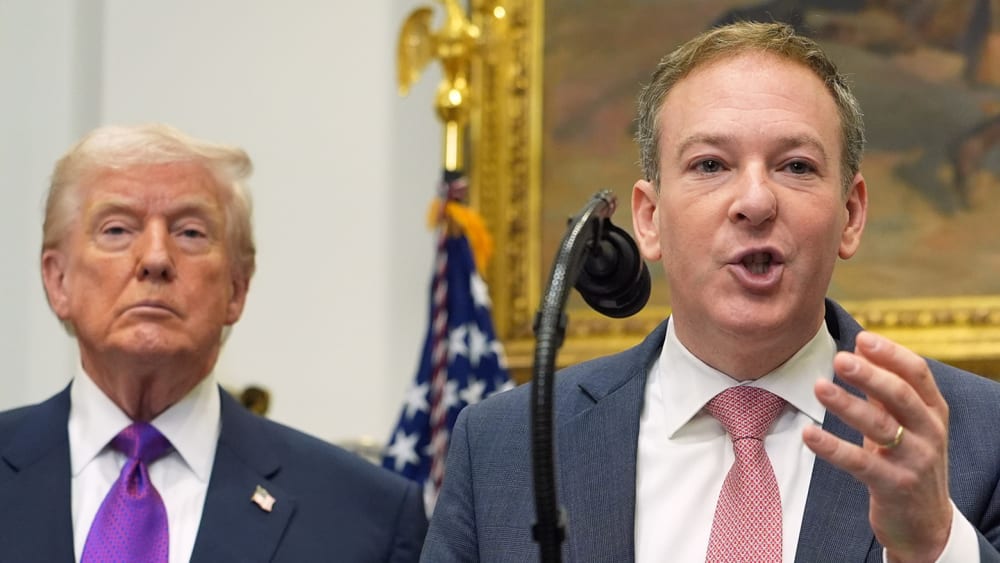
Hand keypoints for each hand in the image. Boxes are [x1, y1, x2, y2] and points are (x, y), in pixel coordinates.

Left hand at [802, 331, 950, 561]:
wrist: (926, 522)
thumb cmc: (908, 461)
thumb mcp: (905, 424)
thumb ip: (884, 392)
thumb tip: (858, 350)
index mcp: (933, 411)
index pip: (918, 373)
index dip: (891, 353)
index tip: (862, 338)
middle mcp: (930, 432)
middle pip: (901, 396)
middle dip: (870, 375)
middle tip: (840, 359)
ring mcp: (914, 460)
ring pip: (880, 427)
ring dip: (847, 405)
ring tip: (818, 387)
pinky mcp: (894, 485)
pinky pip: (859, 462)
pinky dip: (832, 447)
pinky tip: (809, 434)